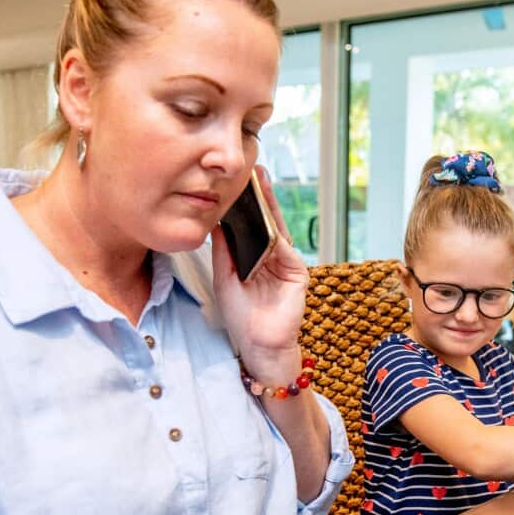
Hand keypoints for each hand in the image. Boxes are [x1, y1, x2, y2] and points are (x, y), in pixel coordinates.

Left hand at [211, 166, 308, 381]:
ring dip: (270, 207)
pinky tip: (267, 218)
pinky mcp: (297, 273)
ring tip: (262, 183)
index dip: (246, 204)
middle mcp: (272, 256)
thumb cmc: (241, 315)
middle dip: (262, 196)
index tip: (239, 181)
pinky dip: (276, 234)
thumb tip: (217, 221)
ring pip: (277, 228)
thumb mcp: (224, 277)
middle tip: (255, 170)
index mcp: (255, 256)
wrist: (259, 344)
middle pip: (267, 220)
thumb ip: (223, 250)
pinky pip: (284, 248)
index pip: (251, 224)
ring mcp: (286, 263)